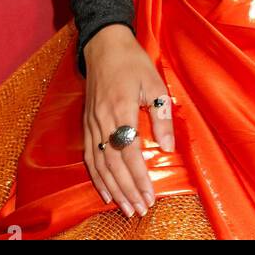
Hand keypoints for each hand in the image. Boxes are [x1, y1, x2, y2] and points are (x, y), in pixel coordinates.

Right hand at [81, 24, 175, 218]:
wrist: (104, 45)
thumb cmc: (132, 62)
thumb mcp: (153, 82)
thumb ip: (161, 115)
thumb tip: (167, 147)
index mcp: (120, 109)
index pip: (129, 152)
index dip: (139, 177)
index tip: (150, 195)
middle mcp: (102, 120)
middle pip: (113, 164)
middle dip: (127, 190)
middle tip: (140, 209)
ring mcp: (91, 123)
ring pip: (99, 164)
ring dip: (113, 189)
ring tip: (126, 208)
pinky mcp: (86, 124)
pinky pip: (89, 156)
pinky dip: (96, 178)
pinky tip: (106, 192)